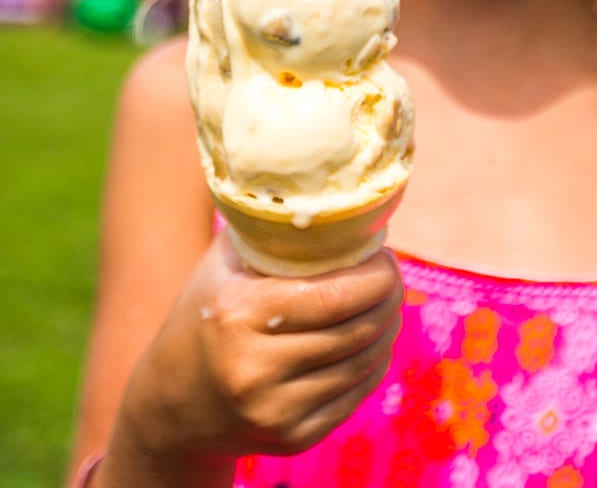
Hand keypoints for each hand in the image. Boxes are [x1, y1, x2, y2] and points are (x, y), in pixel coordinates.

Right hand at [106, 230, 402, 475]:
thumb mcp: (224, 262)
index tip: (386, 258)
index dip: (376, 276)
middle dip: (388, 298)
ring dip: (386, 330)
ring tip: (385, 304)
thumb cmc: (207, 310)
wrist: (173, 402)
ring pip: (362, 364)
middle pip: (355, 330)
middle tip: (392, 277)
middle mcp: (255, 368)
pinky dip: (372, 365)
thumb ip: (270, 227)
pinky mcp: (292, 439)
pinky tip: (370, 341)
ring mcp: (274, 410)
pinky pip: (354, 396)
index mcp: (239, 313)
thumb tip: (330, 189)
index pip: (334, 296)